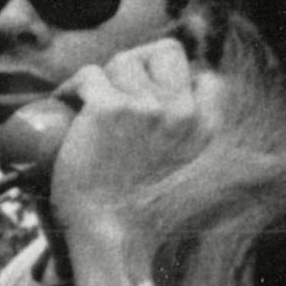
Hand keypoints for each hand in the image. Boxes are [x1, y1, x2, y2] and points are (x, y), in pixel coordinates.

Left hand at [44, 35, 215, 285]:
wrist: (108, 233)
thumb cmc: (138, 208)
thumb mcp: (184, 170)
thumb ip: (197, 144)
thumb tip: (222, 128)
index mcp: (205, 126)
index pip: (204, 77)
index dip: (173, 79)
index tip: (148, 95)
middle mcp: (182, 112)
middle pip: (165, 52)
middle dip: (139, 62)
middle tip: (114, 86)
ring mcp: (146, 108)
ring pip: (123, 61)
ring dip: (102, 75)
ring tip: (85, 100)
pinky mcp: (109, 109)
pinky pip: (88, 75)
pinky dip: (70, 86)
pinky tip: (63, 101)